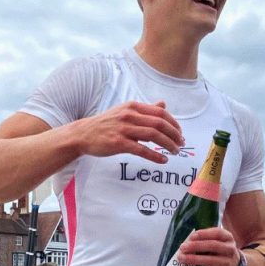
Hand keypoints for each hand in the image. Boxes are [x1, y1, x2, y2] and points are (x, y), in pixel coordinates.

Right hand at [65, 100, 182, 163]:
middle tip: (181, 144)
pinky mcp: (118, 143)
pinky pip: (141, 150)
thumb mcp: (125, 112)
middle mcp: (129, 115)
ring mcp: (124, 129)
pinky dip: (155, 155)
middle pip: (159, 124)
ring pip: (153, 136)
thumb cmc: (105, 124)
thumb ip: (145, 109)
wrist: (83, 134)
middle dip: (174, 134)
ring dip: (168, 144)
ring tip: (175, 152)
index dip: (173, 123)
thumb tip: (163, 104)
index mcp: (133, 106)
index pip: (160, 113)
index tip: (180, 133)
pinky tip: (163, 160)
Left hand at [172, 226, 242, 265]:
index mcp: (227, 238)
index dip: (203, 234)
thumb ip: (205, 239)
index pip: (217, 233)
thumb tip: (187, 241)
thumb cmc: (220, 251)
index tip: (191, 236)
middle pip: (213, 246)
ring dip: (193, 259)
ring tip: (181, 258)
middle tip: (183, 247)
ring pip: (209, 260)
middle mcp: (229, 249)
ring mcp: (226, 262)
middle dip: (196, 246)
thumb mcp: (218, 241)